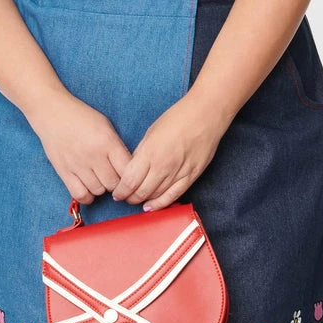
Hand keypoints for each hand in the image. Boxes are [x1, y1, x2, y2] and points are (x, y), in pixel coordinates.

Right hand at [28, 90, 132, 205]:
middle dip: (116, 183)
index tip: (127, 174)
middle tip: (112, 176)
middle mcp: (94, 155)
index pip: (127, 170)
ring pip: (98, 191)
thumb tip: (127, 169)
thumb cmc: (82, 117)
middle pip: (114, 184)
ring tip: (99, 178)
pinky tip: (88, 187)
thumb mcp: (106, 126)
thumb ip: (117, 147)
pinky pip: (80, 195)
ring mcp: (78, 165)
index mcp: (107, 142)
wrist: (53, 113)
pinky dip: (87, 196)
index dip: (130, 175)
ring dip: (101, 187)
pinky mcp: (64, 172)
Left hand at [110, 94, 226, 210]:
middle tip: (124, 197)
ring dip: (143, 201)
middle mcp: (163, 166)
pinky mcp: (191, 176)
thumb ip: (141, 152)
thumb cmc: (178, 118)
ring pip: (156, 196)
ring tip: (136, 200)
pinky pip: (174, 196)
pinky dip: (161, 204)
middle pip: (141, 192)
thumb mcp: (151, 131)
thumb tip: (133, 168)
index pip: (130, 181)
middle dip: (129, 197)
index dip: (120, 191)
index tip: (116, 192)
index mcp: (150, 153)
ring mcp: (179, 173)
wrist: (206, 115)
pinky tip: (152, 206)